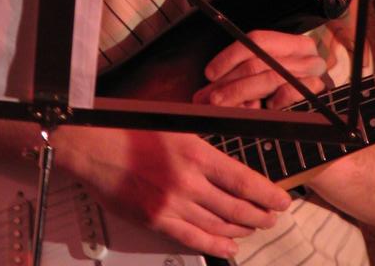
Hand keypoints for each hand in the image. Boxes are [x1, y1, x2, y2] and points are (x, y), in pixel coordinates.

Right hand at [51, 125, 290, 259]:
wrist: (93, 146)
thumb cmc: (129, 130)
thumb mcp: (174, 126)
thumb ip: (199, 145)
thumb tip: (224, 160)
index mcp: (194, 151)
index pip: (242, 179)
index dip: (266, 194)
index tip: (281, 200)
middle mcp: (187, 181)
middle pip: (235, 206)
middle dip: (259, 214)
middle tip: (271, 216)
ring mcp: (172, 204)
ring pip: (218, 224)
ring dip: (241, 229)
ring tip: (254, 229)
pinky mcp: (156, 221)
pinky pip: (194, 238)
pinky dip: (215, 245)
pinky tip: (228, 247)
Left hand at [193, 29, 326, 109]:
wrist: (326, 116)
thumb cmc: (287, 91)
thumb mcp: (265, 78)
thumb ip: (241, 79)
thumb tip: (206, 93)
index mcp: (291, 42)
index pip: (257, 39)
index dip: (230, 55)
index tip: (209, 73)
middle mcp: (305, 52)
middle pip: (259, 61)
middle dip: (229, 81)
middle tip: (208, 97)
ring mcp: (313, 71)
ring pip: (269, 77)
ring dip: (240, 92)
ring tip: (220, 104)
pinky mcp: (318, 91)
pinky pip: (291, 92)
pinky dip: (275, 99)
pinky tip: (266, 107)